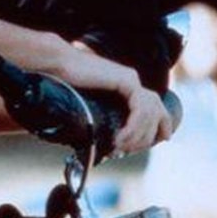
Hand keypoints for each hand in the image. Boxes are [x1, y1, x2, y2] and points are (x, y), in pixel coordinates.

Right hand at [22, 37, 171, 153]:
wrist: (57, 67)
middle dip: (147, 136)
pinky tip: (121, 137)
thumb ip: (105, 120)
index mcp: (127, 88)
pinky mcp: (126, 79)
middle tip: (127, 150)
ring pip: (151, 112)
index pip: (156, 110)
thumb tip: (110, 149)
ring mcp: (131, 79)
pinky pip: (140, 108)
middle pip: (158, 112)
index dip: (159, 128)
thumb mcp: (92, 108)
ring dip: (139, 135)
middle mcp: (133, 82)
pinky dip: (133, 127)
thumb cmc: (66, 86)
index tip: (149, 145)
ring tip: (121, 146)